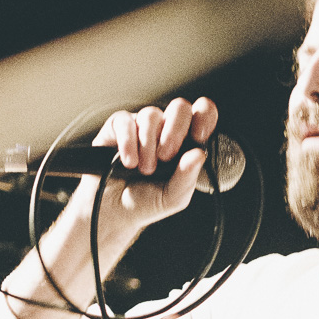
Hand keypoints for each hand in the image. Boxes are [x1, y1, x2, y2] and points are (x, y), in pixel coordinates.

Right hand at [73, 96, 218, 232]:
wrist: (114, 211)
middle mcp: (165, 129)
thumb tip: (199, 154)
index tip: (198, 136)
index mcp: (186, 142)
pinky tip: (129, 162)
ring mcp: (142, 126)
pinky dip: (128, 143)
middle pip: (179, 106)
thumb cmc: (147, 201)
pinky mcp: (118, 127)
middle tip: (166, 156)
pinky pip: (125, 121)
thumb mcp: (174, 197)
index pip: (203, 114)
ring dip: (148, 145)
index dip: (204, 117)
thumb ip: (188, 177)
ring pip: (151, 114)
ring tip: (145, 170)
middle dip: (175, 130)